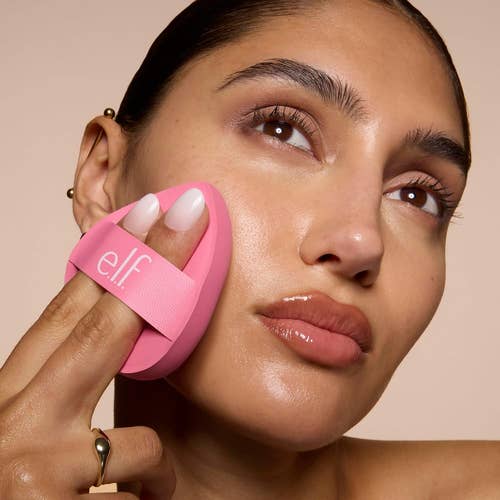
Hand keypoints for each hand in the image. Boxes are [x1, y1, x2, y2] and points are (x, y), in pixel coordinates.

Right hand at [0, 190, 208, 498]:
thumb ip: (64, 389)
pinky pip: (140, 491)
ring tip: (139, 486)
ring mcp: (33, 468)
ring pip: (139, 438)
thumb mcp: (31, 435)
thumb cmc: (19, 491)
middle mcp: (11, 423)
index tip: (146, 215)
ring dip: (149, 462)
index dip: (109, 260)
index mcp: (8, 399)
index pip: (66, 313)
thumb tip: (123, 329)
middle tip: (189, 217)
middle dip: (152, 266)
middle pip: (100, 328)